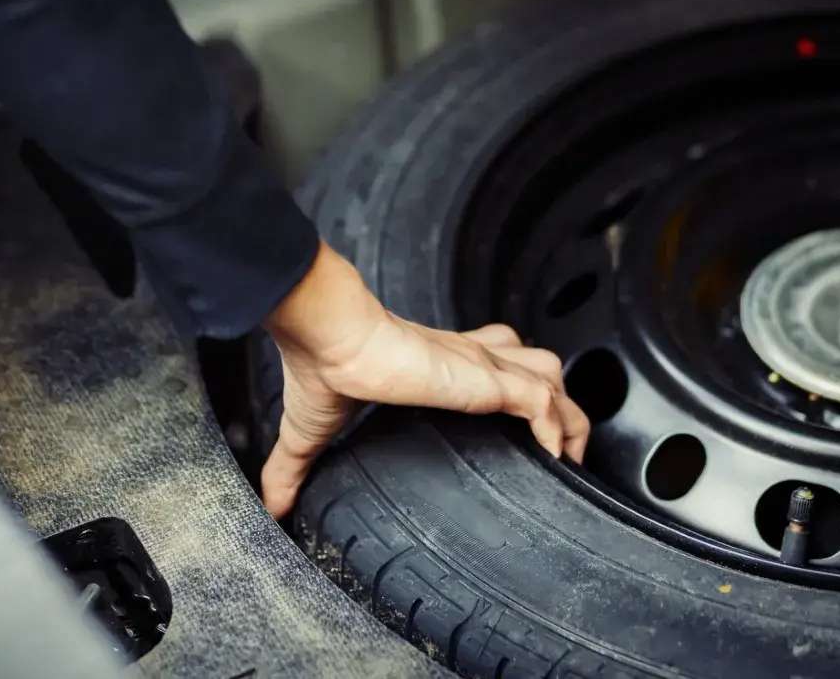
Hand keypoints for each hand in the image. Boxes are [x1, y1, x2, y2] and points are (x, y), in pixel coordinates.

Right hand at [260, 241, 589, 517]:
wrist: (328, 335)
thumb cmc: (322, 365)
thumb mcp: (311, 431)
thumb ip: (295, 467)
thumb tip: (271, 504)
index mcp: (435, 363)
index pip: (492, 359)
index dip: (512, 386)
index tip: (518, 427)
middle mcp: (466, 358)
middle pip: (536, 365)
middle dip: (557, 406)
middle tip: (557, 452)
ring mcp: (479, 365)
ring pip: (552, 376)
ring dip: (568, 415)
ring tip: (567, 456)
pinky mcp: (483, 377)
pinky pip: (543, 400)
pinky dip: (556, 428)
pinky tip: (554, 458)